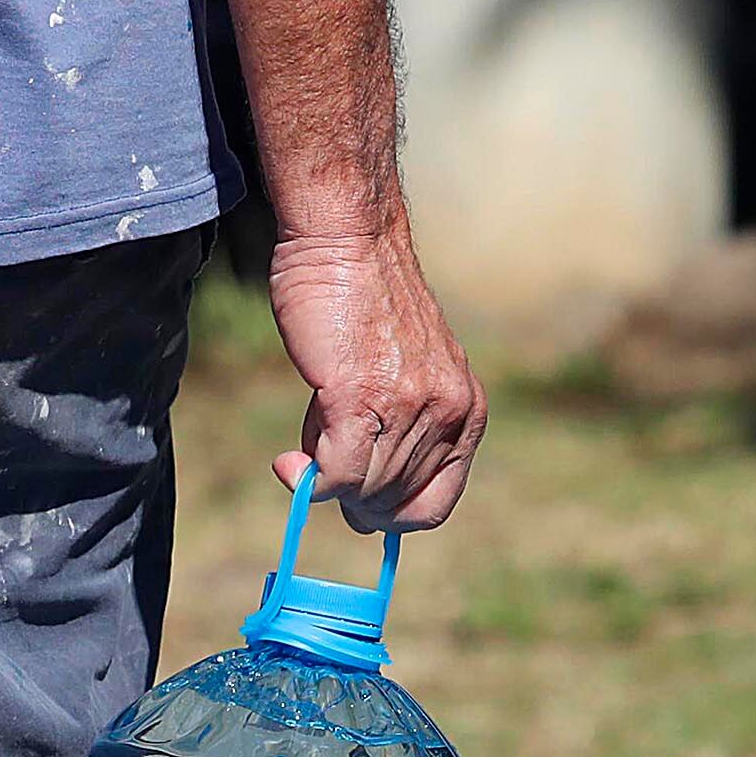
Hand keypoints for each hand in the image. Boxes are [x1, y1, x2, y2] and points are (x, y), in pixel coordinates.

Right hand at [264, 222, 483, 529]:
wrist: (347, 240)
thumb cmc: (364, 300)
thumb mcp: (408, 371)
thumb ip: (397, 429)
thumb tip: (356, 503)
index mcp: (466, 410)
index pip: (435, 502)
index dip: (393, 516)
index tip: (360, 507)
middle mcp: (447, 413)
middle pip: (392, 501)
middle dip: (351, 494)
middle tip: (323, 458)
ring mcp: (406, 408)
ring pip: (362, 490)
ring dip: (325, 475)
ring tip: (315, 424)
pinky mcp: (359, 399)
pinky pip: (334, 474)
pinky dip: (307, 479)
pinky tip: (289, 463)